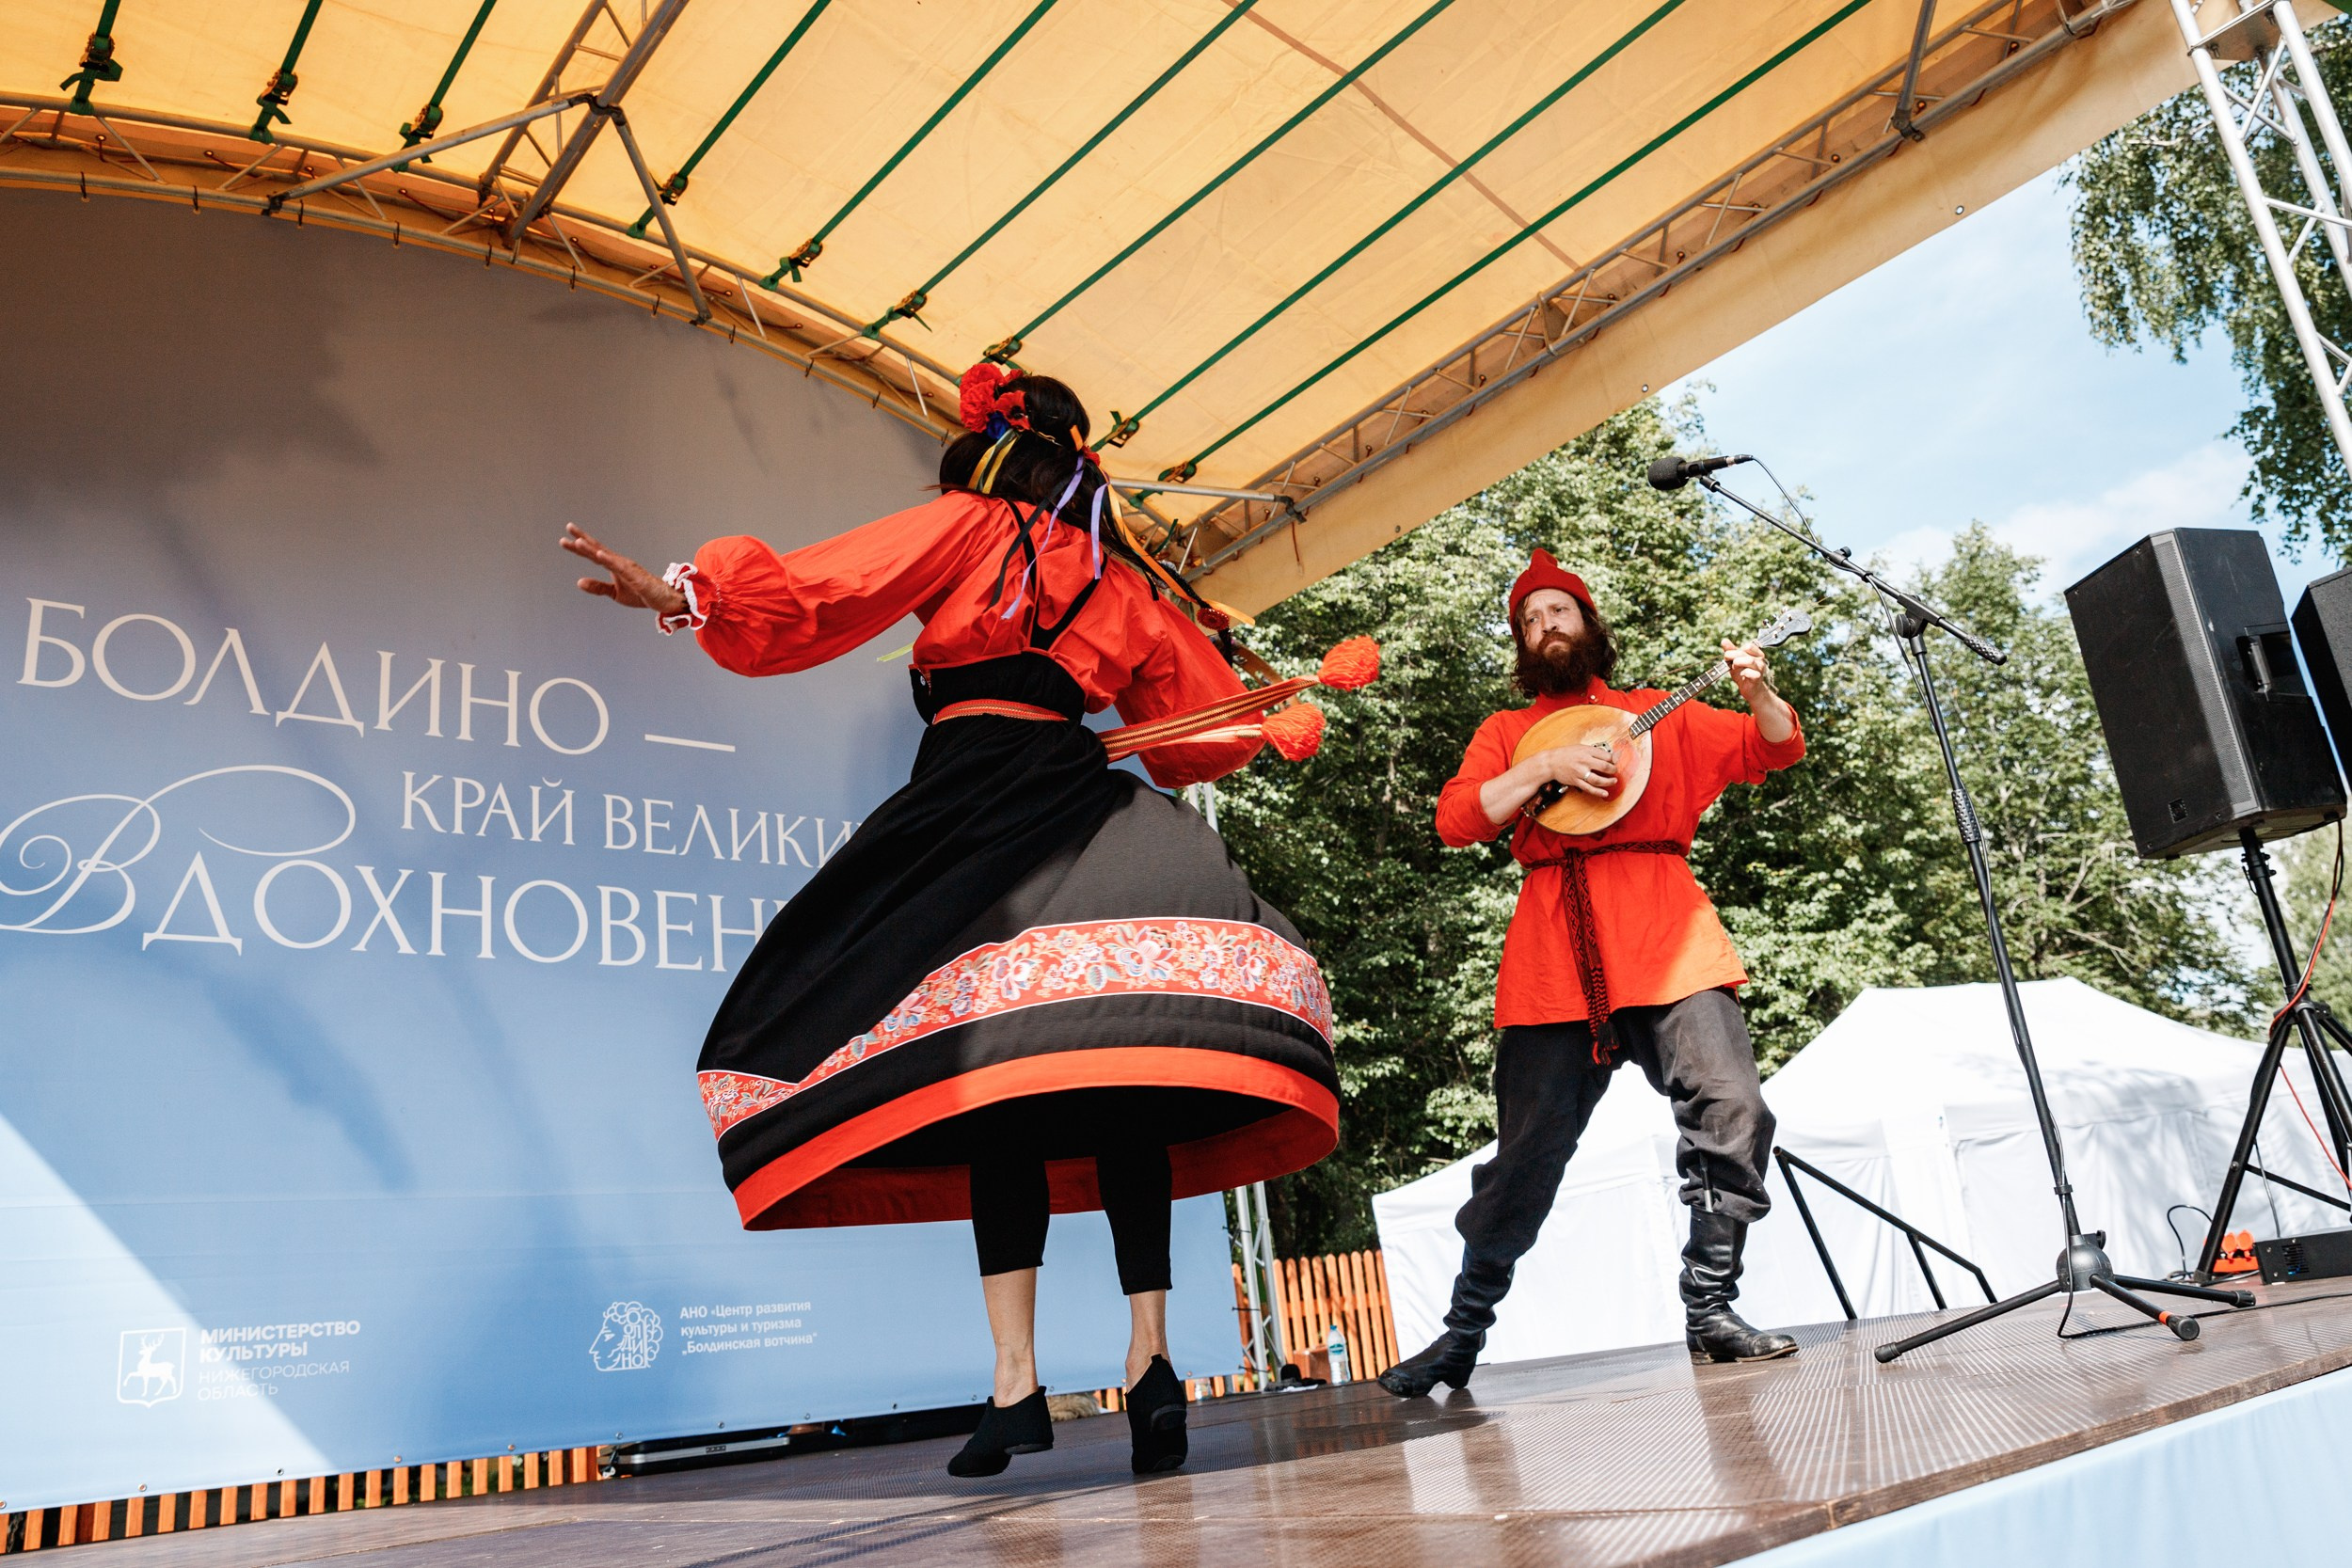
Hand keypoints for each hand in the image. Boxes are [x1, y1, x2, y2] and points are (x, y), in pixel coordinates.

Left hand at [562, 523, 686, 615]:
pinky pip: (620, 567)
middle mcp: (619, 562)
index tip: (565, 539)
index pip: (594, 553)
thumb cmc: (642, 594)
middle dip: (582, 539)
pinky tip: (599, 555)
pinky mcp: (635, 577)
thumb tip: (578, 582)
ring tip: (578, 541)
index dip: (579, 546)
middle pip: (598, 549)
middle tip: (569, 527)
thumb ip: (597, 587)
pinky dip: (609, 560)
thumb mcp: (615, 593)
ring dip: (593, 549)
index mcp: (614, 565)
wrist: (664, 599)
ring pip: (607, 556)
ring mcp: (627, 568)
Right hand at [1538, 742, 1618, 797]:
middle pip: (1605, 767)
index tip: (1615, 762)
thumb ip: (1594, 752)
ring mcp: (1580, 772)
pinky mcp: (1576, 781)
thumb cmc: (1565, 754)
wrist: (1550, 762)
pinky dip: (1598, 792)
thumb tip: (1609, 755)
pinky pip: (1589, 788)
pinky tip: (1604, 793)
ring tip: (1613, 781)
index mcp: (1587, 751)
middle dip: (1613, 770)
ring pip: (1598, 780)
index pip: (1607, 756)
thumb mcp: (1581, 748)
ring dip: (1609, 782)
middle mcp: (1584, 761)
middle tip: (1615, 771)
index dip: (1614, 760)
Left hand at [1722, 640, 1772, 702]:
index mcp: (1756, 653)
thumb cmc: (1743, 674)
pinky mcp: (1757, 677)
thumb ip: (1731, 650)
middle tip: (1730, 663)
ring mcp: (1760, 668)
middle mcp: (1760, 659)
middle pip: (1744, 652)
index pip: (1748, 646)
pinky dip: (1743, 673)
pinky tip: (1742, 675)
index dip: (1735, 650)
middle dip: (1732, 656)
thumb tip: (1724, 640)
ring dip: (1738, 663)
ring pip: (1749, 661)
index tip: (1730, 657)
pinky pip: (1750, 672)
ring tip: (1735, 667)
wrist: (1749, 689)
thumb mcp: (1735, 661)